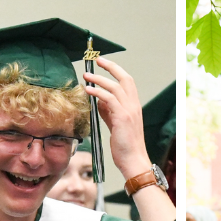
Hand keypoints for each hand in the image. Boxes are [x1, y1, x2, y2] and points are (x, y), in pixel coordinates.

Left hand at [80, 57, 147, 178]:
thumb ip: (108, 111)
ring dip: (99, 79)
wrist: (133, 160)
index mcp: (134, 106)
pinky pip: (109, 99)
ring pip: (115, 87)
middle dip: (111, 67)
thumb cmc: (124, 145)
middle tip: (97, 60)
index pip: (127, 82)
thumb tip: (97, 100)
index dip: (116, 71)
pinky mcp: (122, 117)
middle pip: (125, 78)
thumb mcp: (115, 124)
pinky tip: (88, 90)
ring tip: (86, 76)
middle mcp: (134, 105)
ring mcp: (129, 110)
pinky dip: (97, 92)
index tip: (103, 63)